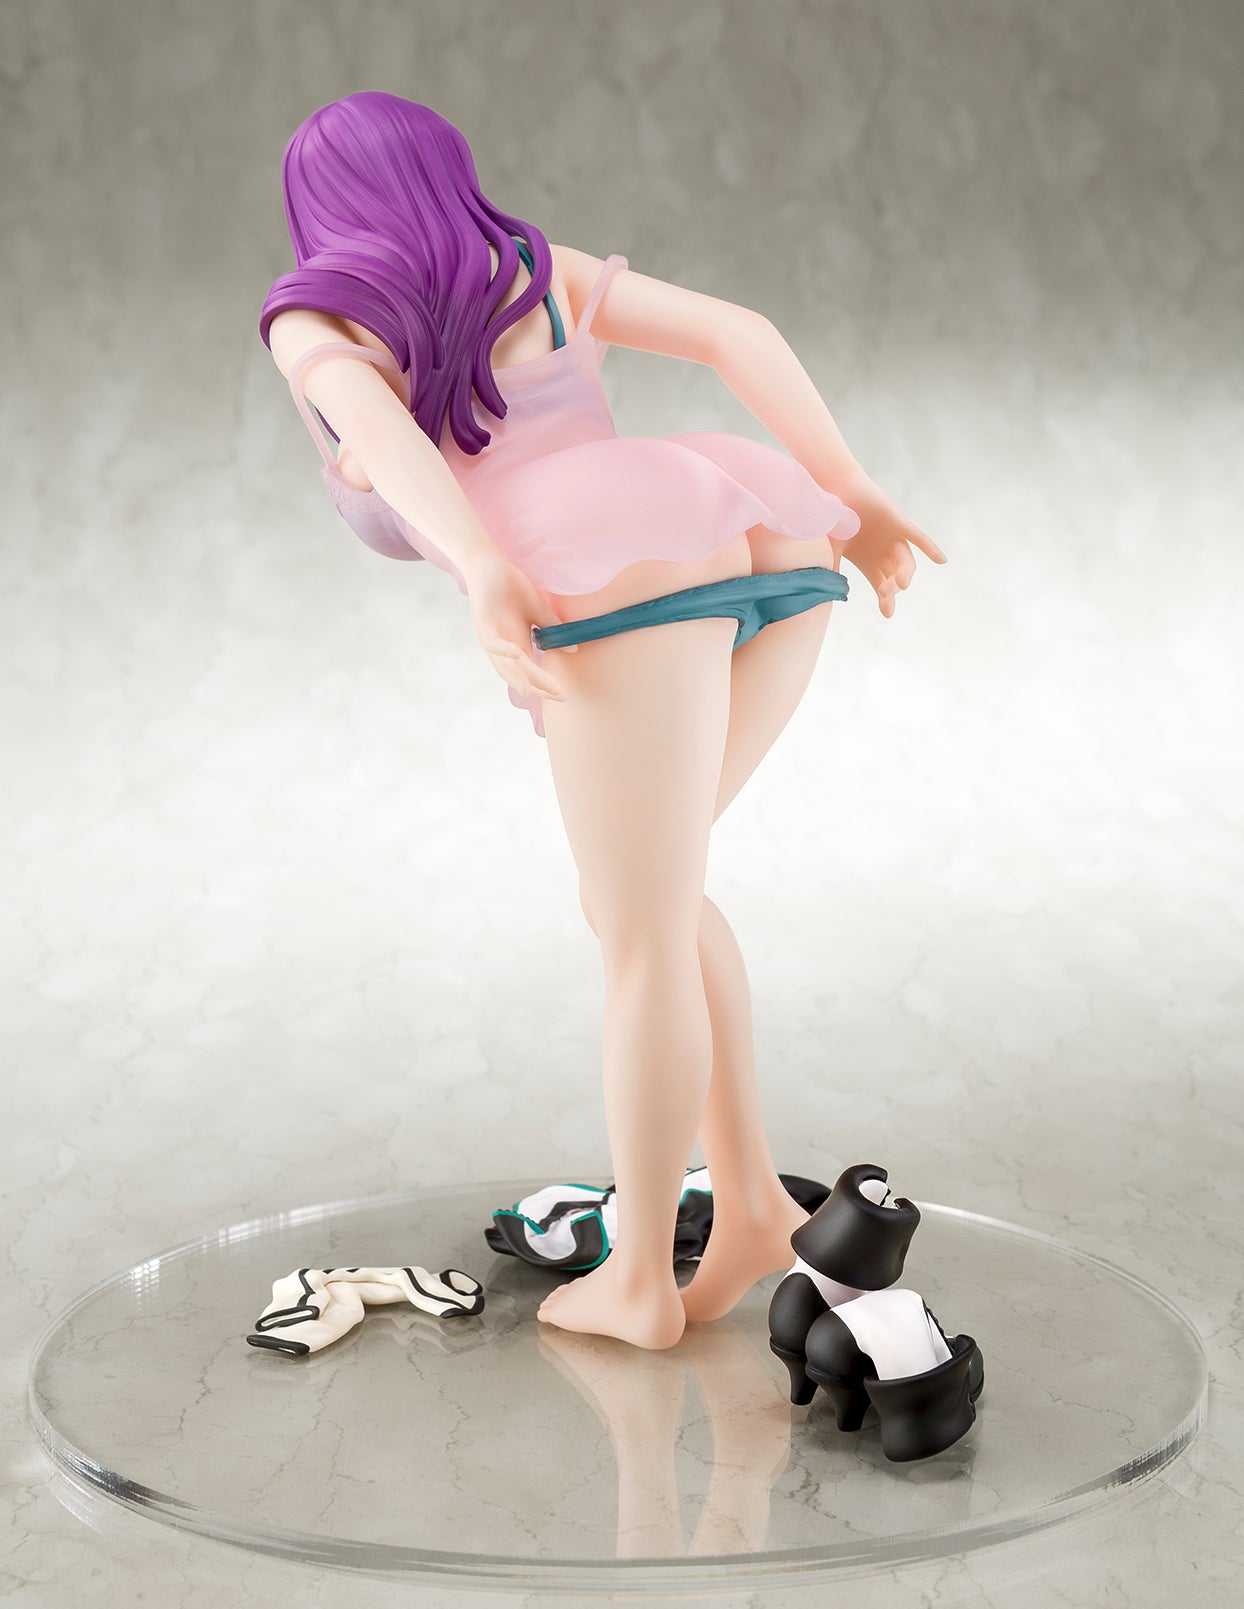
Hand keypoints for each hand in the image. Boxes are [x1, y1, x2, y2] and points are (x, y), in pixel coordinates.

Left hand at [465, 553, 575, 703]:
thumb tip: (572, 649)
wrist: (488, 563)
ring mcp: (492, 636)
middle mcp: (503, 647)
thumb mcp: (538, 610)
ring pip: (505, 665)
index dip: (546, 685)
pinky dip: (503, 651)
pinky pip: (492, 643)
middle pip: (520, 676)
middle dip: (540, 687)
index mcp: (516, 646)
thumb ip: (552, 629)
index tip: (565, 694)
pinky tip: (517, 655)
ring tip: (534, 691)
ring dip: (519, 678)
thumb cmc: (511, 586)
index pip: (531, 674)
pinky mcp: (482, 623)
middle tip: (560, 696)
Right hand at [832, 472, 947, 617]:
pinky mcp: (899, 523)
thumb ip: (832, 571)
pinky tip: (942, 561)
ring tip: (901, 584)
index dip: (886, 602)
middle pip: (894, 578)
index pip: (882, 587)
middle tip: (884, 593)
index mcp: (869, 563)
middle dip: (892, 589)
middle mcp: (884, 553)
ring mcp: (893, 539)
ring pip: (905, 562)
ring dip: (904, 574)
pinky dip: (930, 548)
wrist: (836, 489)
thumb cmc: (829, 521)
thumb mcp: (830, 551)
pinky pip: (918, 538)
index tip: (887, 613)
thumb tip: (827, 593)